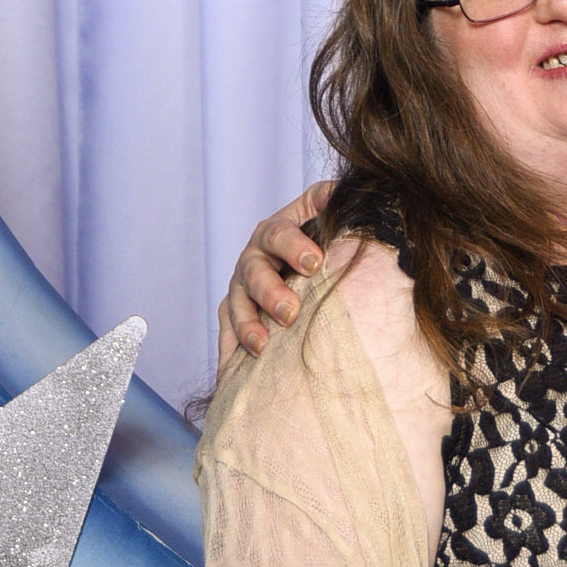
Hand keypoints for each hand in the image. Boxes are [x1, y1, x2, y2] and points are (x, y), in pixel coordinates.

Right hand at [215, 185, 335, 367]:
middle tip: (290, 312)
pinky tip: (230, 375)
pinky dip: (229, 355)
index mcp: (275, 232)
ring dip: (247, 326)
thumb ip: (331, 199)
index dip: (294, 246)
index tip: (315, 263)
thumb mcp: (326, 211)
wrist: (308, 263)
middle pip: (253, 273)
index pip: (279, 233)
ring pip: (236, 306)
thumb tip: (340, 191)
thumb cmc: (322, 237)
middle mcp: (253, 259)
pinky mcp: (236, 319)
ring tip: (262, 346)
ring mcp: (241, 290)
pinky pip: (226, 336)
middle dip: (270, 293)